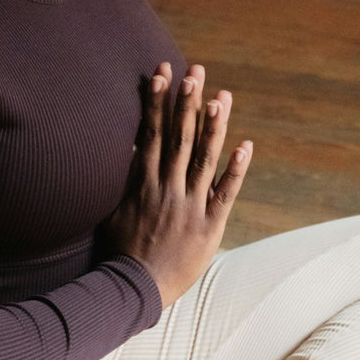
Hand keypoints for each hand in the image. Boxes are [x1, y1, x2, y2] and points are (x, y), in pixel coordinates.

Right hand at [98, 61, 252, 308]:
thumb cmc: (119, 252)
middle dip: (187, 102)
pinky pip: (225, 192)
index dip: (157, 101)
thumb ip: (125, 181)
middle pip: (180, 137)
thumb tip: (129, 151)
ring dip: (213, 126)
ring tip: (220, 96)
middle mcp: (167, 188)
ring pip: (204, 158)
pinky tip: (245, 145)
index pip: (151, 132)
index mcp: (143, 183)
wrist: (132, 288)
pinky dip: (236, 169)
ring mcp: (190, 206)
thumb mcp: (113, 211)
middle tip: (195, 71)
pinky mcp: (209, 226)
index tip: (161, 73)